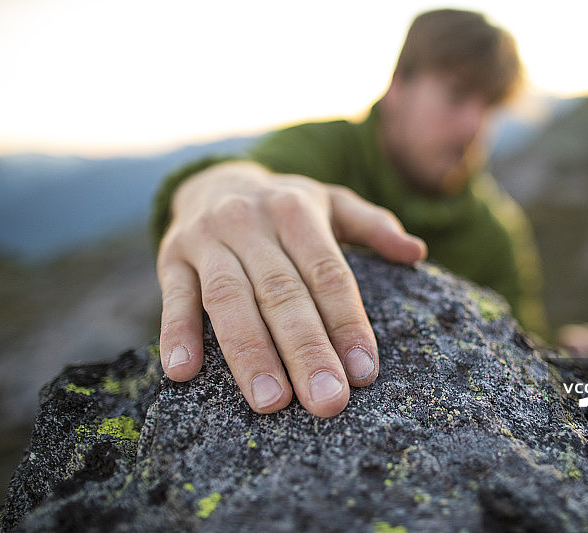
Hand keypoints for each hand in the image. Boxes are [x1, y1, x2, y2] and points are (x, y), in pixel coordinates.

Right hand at [156, 161, 426, 416]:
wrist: (214, 180)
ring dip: (249, 352)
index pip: (328, 274)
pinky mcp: (170, 255)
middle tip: (327, 401)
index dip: (347, 323)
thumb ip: (373, 225)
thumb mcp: (333, 203)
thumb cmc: (286, 206)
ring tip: (271, 403)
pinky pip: (173, 295)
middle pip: (283, 293)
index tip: (364, 372)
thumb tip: (416, 252)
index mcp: (298, 211)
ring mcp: (208, 238)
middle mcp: (252, 222)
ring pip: (230, 299)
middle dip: (306, 350)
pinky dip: (176, 331)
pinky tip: (182, 372)